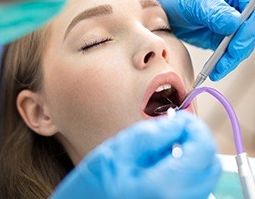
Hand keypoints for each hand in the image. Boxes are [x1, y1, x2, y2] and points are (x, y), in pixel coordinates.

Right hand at [52, 112, 220, 198]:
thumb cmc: (95, 184)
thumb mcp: (119, 150)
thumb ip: (152, 133)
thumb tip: (179, 122)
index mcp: (165, 186)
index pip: (203, 150)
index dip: (195, 127)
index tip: (181, 118)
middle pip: (209, 164)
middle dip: (195, 141)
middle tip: (173, 130)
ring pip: (203, 176)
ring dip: (190, 155)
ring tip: (161, 149)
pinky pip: (193, 187)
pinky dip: (184, 170)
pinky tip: (160, 165)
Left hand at [152, 0, 254, 80]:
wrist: (166, 3)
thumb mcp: (197, 0)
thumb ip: (216, 12)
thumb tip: (233, 24)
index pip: (253, 13)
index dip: (248, 31)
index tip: (235, 46)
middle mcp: (241, 7)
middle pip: (250, 32)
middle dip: (239, 49)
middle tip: (225, 63)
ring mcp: (233, 24)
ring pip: (241, 45)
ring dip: (231, 60)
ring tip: (217, 71)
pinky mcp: (223, 37)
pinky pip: (228, 53)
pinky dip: (223, 62)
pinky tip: (215, 71)